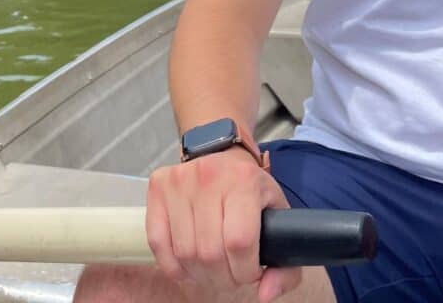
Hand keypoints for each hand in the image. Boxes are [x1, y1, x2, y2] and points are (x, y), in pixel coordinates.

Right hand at [145, 147, 300, 301]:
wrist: (221, 154)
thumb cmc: (251, 191)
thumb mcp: (279, 218)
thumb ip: (285, 264)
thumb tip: (265, 294)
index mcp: (245, 181)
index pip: (239, 242)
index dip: (245, 270)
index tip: (250, 271)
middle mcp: (209, 176)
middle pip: (210, 252)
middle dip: (223, 277)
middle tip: (231, 274)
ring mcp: (180, 180)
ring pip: (184, 252)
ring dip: (199, 274)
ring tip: (212, 268)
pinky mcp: (158, 186)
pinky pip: (157, 242)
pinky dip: (173, 265)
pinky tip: (189, 264)